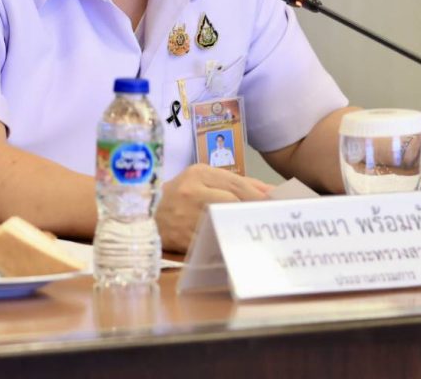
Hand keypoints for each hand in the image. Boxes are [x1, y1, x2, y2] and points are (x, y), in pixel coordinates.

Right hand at [156, 164, 271, 251]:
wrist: (141, 216)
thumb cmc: (178, 197)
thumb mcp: (203, 181)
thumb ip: (238, 184)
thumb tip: (273, 192)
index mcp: (199, 173)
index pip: (237, 184)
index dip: (260, 196)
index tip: (279, 205)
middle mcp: (192, 190)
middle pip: (233, 201)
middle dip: (255, 211)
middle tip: (274, 221)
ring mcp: (185, 214)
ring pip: (223, 221)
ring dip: (243, 228)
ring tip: (260, 232)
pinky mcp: (182, 237)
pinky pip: (211, 240)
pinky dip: (227, 243)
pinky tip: (240, 246)